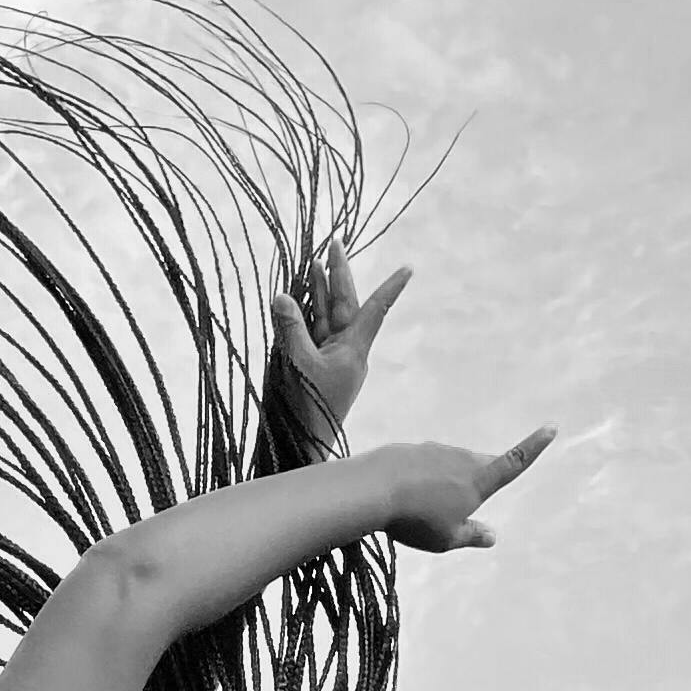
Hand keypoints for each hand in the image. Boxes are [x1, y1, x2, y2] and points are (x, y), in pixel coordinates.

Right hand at [271, 237, 410, 444]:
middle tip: (335, 244)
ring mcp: (330, 359)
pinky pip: (312, 333)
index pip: (375, 310)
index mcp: (354, 349)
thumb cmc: (309, 410)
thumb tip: (281, 296)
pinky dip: (306, 314)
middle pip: (345, 305)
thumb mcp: (299, 365)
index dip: (390, 288)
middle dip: (339, 275)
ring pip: (327, 317)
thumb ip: (291, 329)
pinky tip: (299, 296)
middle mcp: (346, 351)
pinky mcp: (315, 368)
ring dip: (320, 291)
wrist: (303, 447)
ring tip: (316, 262)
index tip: (409, 268)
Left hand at [385, 427, 556, 550]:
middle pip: (480, 466)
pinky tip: (404, 495)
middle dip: (481, 479)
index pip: (513, 462)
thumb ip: (471, 536)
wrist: (372, 488)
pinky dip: (423, 478)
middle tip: (470, 499)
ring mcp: (436, 451)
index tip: (551, 427)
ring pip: (452, 465)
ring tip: (425, 508)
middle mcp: (462, 459)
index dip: (534, 447)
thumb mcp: (446, 539)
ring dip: (447, 482)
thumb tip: (492, 536)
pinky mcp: (412, 450)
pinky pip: (426, 465)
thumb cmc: (416, 520)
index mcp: (478, 480)